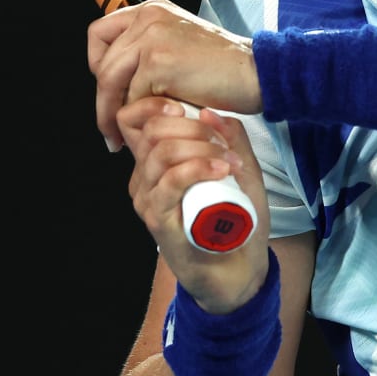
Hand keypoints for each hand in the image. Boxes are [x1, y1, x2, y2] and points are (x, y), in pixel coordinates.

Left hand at [87, 0, 260, 151]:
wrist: (259, 73)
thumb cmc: (228, 68)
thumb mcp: (182, 46)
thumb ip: (150, 53)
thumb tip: (121, 84)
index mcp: (152, 10)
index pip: (100, 34)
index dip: (99, 66)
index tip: (108, 90)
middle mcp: (148, 17)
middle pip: (101, 62)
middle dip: (102, 99)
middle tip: (109, 124)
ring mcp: (152, 37)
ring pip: (110, 81)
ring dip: (111, 113)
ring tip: (119, 134)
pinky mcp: (159, 61)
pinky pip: (133, 96)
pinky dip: (140, 117)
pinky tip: (148, 129)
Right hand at [118, 97, 272, 309]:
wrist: (238, 271)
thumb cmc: (236, 220)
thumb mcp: (241, 170)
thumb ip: (231, 139)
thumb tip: (209, 112)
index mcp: (156, 164)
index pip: (135, 120)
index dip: (156, 105)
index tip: (188, 109)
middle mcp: (144, 180)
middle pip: (151, 131)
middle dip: (192, 126)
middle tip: (223, 141)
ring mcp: (148, 201)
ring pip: (162, 153)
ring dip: (201, 148)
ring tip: (230, 161)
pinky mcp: (159, 222)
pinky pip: (170, 183)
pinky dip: (199, 168)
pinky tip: (223, 169)